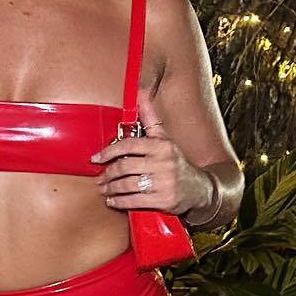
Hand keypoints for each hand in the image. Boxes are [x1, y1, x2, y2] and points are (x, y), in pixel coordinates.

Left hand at [90, 83, 211, 213]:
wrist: (199, 189)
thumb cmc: (176, 162)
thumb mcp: (165, 139)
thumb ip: (150, 118)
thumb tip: (140, 93)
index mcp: (161, 145)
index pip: (128, 145)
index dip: (108, 152)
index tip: (96, 159)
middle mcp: (163, 162)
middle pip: (125, 166)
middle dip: (108, 174)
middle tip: (100, 179)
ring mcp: (164, 182)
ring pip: (127, 185)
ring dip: (111, 189)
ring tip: (104, 190)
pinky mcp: (164, 200)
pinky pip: (135, 201)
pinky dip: (119, 202)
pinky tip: (112, 201)